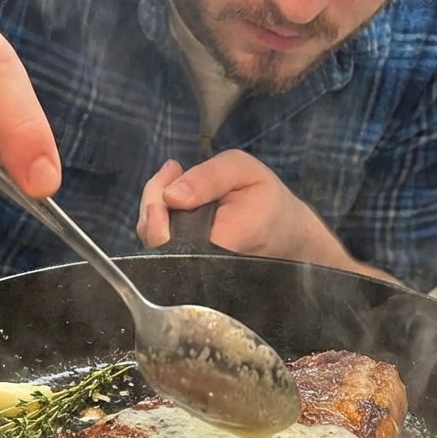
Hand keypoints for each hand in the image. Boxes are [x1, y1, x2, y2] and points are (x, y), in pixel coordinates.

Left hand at [137, 150, 396, 281]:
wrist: (284, 233)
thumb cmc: (266, 200)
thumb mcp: (244, 172)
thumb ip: (209, 178)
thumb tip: (171, 195)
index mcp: (218, 246)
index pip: (168, 241)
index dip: (157, 217)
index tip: (167, 190)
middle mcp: (197, 265)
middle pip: (154, 239)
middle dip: (153, 202)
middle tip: (173, 170)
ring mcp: (188, 267)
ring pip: (152, 239)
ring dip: (154, 205)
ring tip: (175, 175)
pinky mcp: (183, 263)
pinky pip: (159, 239)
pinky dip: (159, 213)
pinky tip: (175, 193)